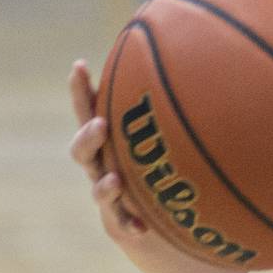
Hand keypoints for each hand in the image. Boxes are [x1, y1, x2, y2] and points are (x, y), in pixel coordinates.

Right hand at [67, 59, 152, 243]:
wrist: (153, 214)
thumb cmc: (153, 159)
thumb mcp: (157, 129)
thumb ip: (166, 100)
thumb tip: (191, 45)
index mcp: (107, 138)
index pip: (89, 110)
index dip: (81, 90)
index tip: (81, 65)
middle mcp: (101, 164)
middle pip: (82, 150)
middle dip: (88, 136)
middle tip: (101, 124)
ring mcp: (108, 192)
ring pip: (99, 188)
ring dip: (105, 184)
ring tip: (115, 180)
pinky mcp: (120, 220)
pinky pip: (122, 223)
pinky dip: (130, 223)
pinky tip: (141, 227)